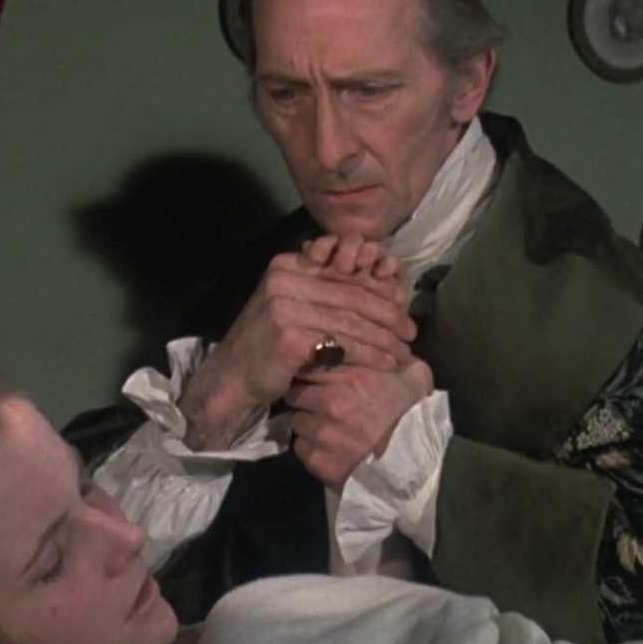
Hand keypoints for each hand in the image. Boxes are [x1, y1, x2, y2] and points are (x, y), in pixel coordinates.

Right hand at [181, 236, 413, 449]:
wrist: (231, 379)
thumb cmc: (267, 346)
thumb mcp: (292, 307)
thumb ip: (323, 292)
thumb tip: (377, 284)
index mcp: (289, 265)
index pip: (344, 274)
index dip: (379, 289)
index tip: (403, 306)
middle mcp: (286, 279)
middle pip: (351, 295)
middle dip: (387, 314)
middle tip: (411, 330)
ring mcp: (286, 305)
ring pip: (351, 320)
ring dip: (384, 337)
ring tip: (404, 350)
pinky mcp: (291, 334)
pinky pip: (342, 343)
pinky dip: (369, 353)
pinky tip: (386, 362)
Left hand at [286, 357, 434, 488]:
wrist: (418, 470)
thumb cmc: (417, 419)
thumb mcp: (415, 377)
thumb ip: (396, 355)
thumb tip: (383, 339)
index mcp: (353, 376)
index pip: (312, 361)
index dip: (315, 368)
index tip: (320, 374)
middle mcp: (331, 401)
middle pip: (297, 390)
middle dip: (307, 394)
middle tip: (320, 401)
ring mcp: (322, 432)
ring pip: (297, 420)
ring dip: (307, 421)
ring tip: (327, 426)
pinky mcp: (317, 460)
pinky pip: (301, 447)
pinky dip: (311, 446)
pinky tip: (329, 447)